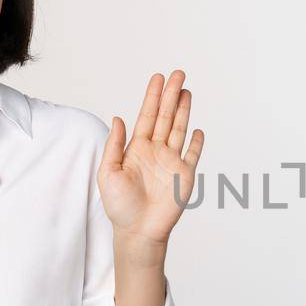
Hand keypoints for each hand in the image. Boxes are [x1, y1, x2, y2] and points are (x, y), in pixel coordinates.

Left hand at [99, 70, 204, 244]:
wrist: (138, 231)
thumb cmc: (119, 206)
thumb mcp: (108, 173)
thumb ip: (114, 145)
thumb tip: (118, 118)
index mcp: (136, 148)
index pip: (147, 115)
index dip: (152, 96)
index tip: (158, 78)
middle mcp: (155, 151)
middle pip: (165, 116)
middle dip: (171, 94)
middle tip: (178, 74)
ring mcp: (171, 162)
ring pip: (179, 129)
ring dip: (183, 110)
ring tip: (186, 90)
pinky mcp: (184, 175)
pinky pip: (192, 154)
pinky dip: (196, 141)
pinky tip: (197, 128)